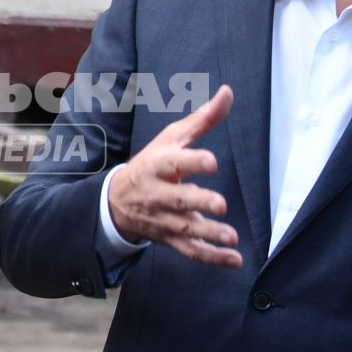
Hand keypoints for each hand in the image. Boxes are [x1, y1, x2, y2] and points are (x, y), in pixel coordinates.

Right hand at [105, 85, 241, 267]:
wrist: (118, 201)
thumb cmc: (153, 163)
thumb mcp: (172, 138)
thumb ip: (203, 119)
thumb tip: (228, 92)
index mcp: (158, 165)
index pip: (174, 163)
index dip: (192, 162)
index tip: (212, 162)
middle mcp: (158, 194)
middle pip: (178, 199)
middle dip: (198, 202)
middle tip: (220, 204)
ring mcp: (163, 219)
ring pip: (185, 229)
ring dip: (208, 234)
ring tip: (231, 237)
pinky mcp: (171, 239)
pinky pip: (190, 251)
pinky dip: (211, 258)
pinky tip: (233, 259)